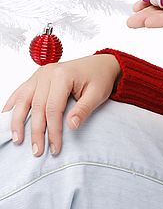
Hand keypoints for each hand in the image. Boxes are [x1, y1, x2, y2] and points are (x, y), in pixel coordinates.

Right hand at [1, 54, 120, 156]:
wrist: (101, 64)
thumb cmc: (100, 77)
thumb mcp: (98, 94)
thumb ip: (84, 109)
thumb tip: (71, 126)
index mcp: (63, 75)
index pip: (53, 108)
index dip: (53, 130)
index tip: (55, 148)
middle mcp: (48, 72)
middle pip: (37, 106)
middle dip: (36, 131)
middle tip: (37, 151)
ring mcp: (41, 73)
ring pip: (23, 99)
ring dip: (17, 121)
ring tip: (17, 140)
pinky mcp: (38, 77)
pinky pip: (21, 91)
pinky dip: (13, 105)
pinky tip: (6, 117)